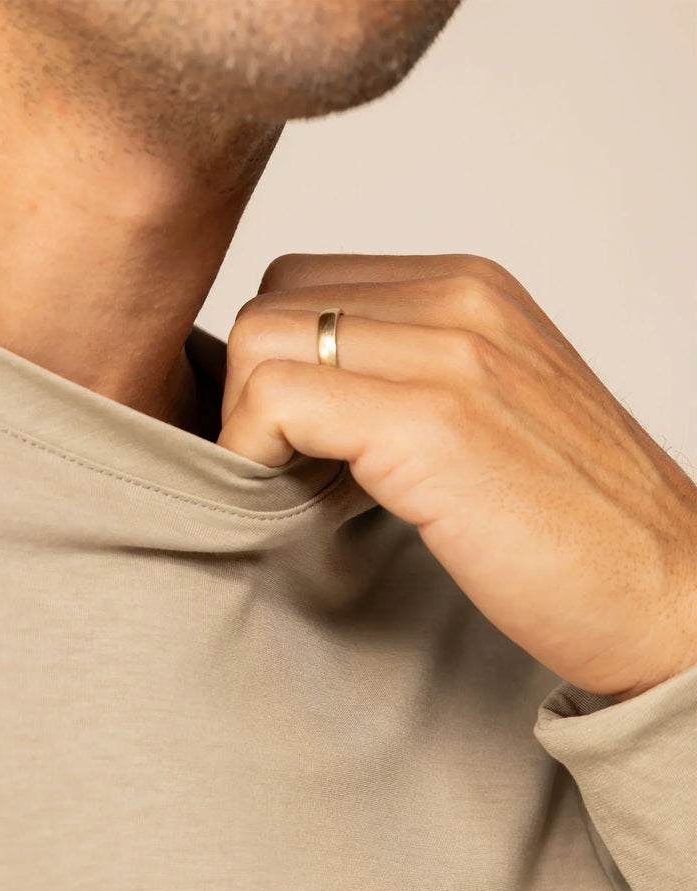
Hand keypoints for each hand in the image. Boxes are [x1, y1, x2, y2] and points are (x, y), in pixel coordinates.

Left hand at [215, 253, 696, 701]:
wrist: (666, 595)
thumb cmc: (570, 522)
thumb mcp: (482, 411)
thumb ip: (399, 378)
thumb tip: (295, 400)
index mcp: (468, 289)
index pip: (306, 283)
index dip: (277, 361)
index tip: (290, 434)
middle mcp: (459, 298)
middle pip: (271, 301)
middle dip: (250, 387)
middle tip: (281, 461)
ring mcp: (449, 352)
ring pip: (258, 340)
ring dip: (249, 420)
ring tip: (293, 481)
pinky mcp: (431, 422)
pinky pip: (276, 401)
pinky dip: (255, 452)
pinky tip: (294, 500)